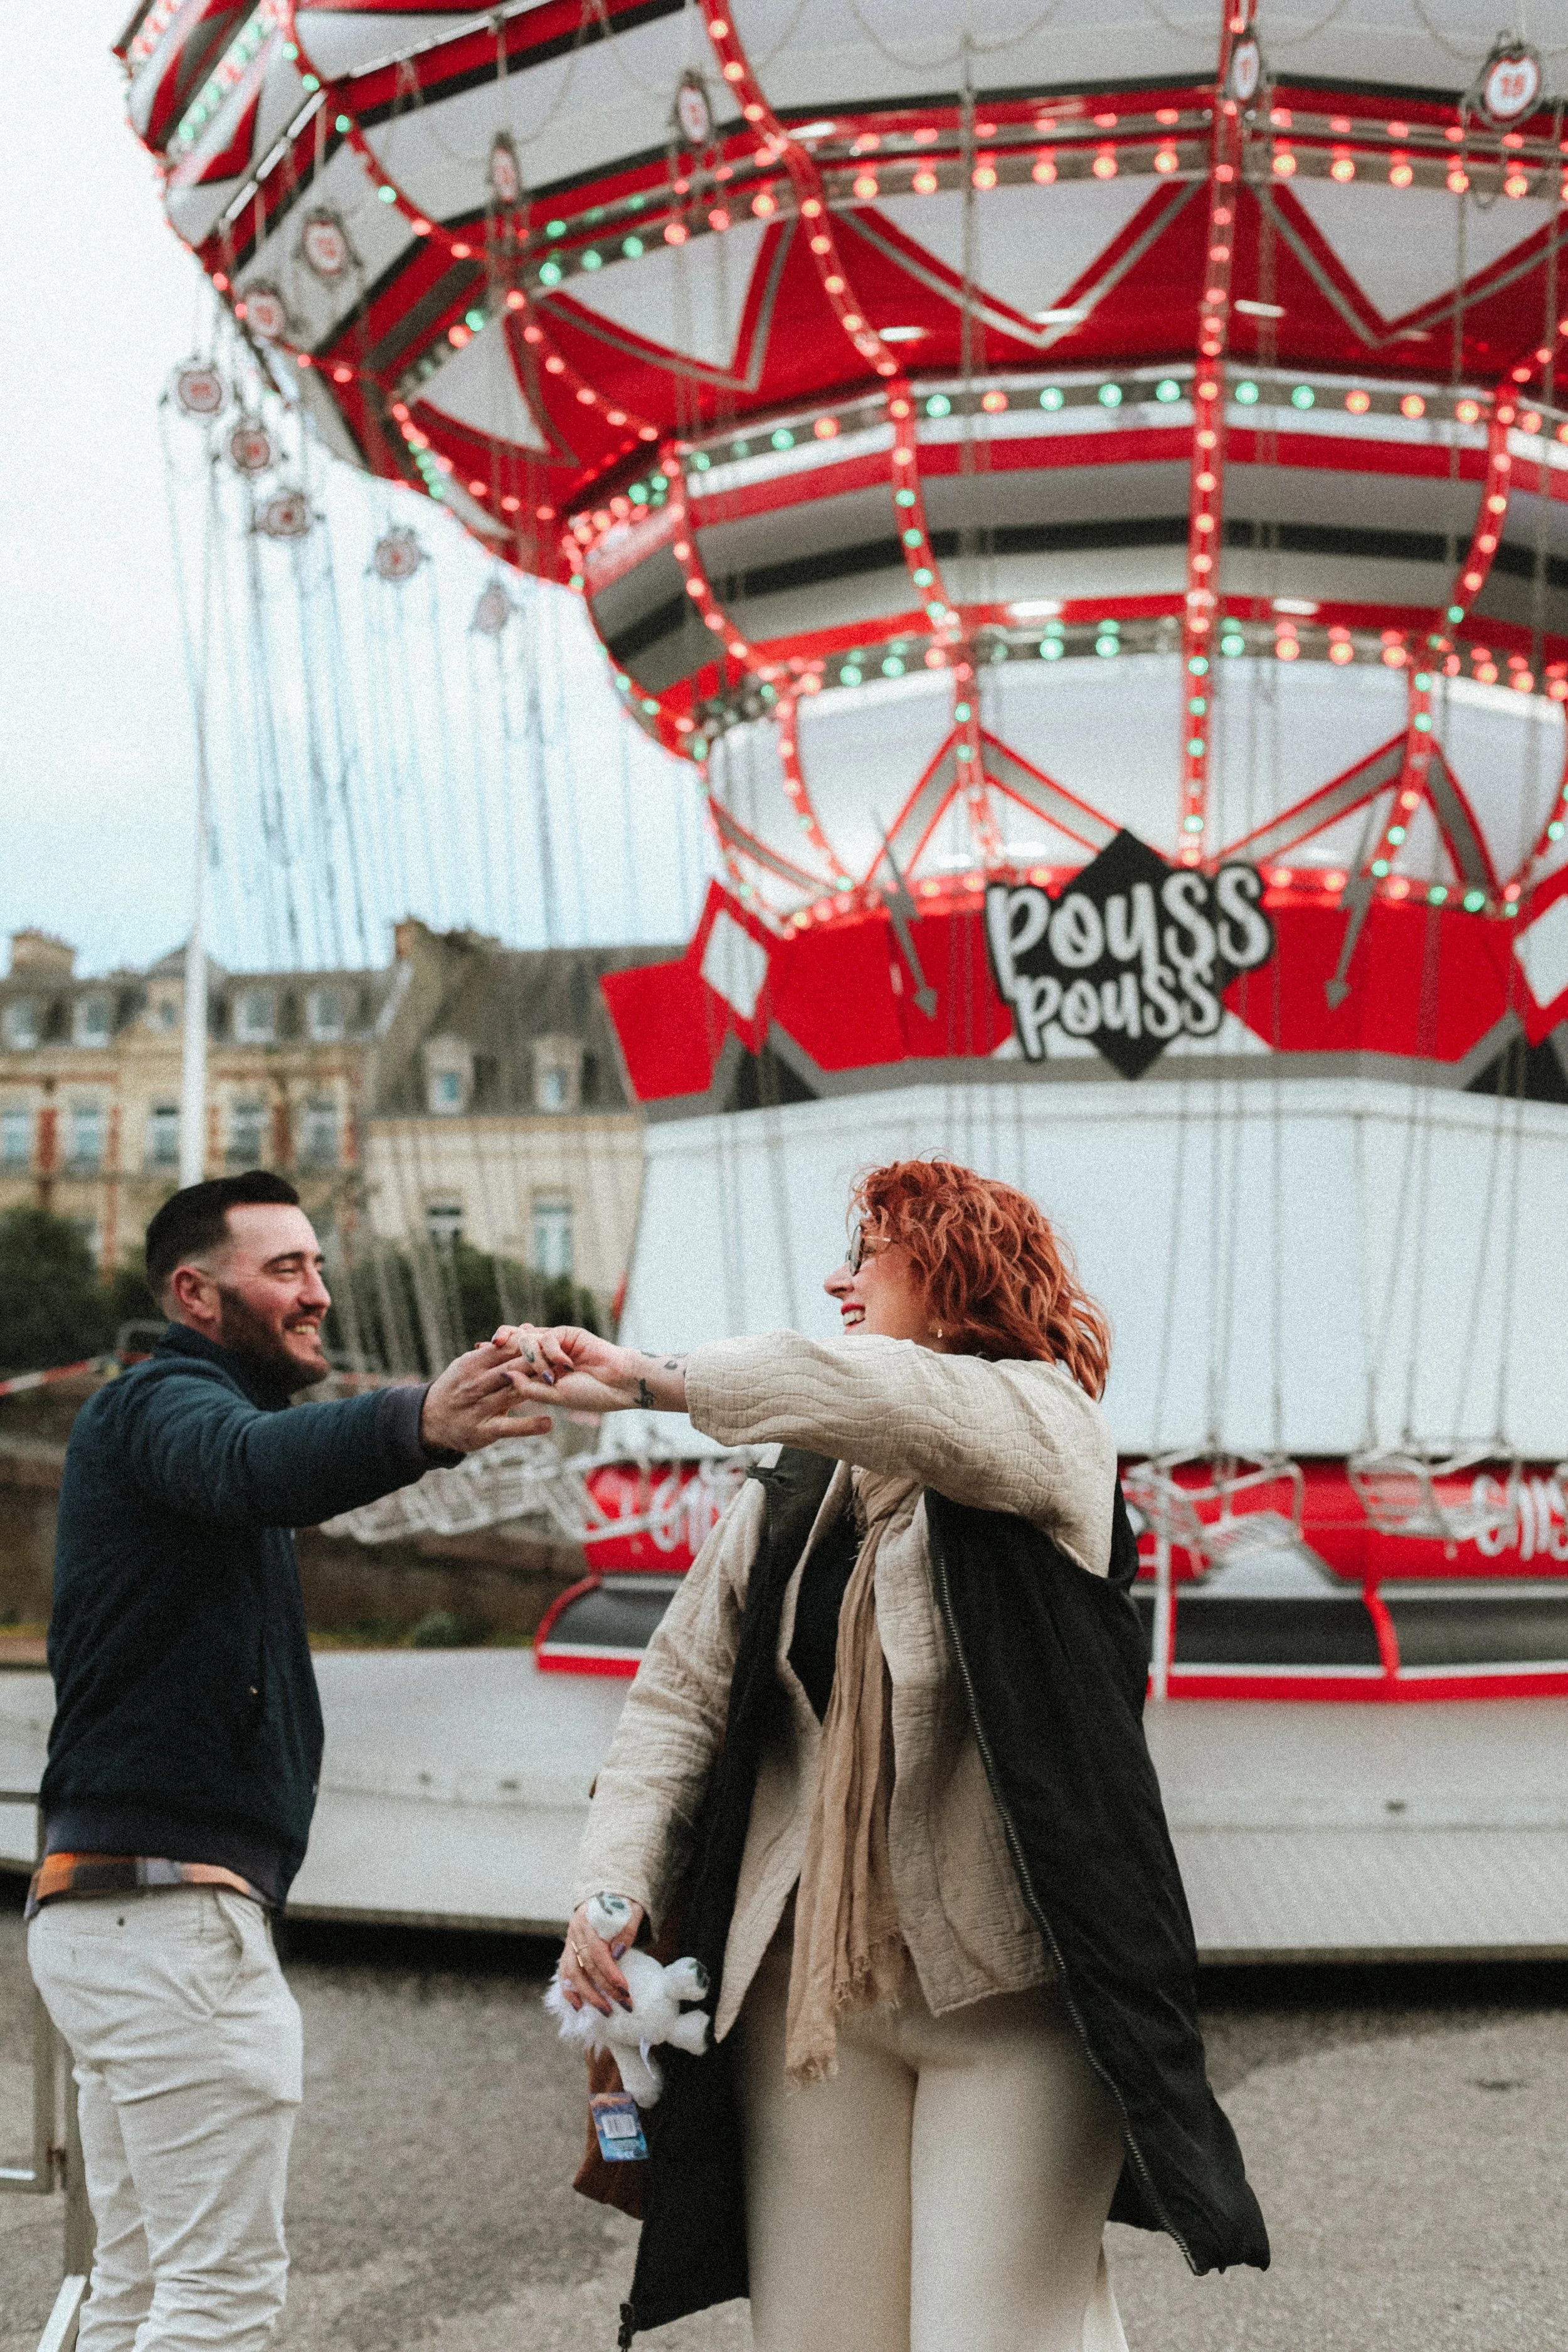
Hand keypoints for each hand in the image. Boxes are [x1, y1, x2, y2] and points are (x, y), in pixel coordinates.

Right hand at [420, 1342, 550, 1454]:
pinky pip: (509, 1426)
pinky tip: (548, 1422)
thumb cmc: (457, 1386)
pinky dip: (529, 1425)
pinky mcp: (484, 1430)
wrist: (431, 1420)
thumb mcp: (469, 1364)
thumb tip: (525, 1329)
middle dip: (538, 1363)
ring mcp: (480, 1407)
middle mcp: (476, 1384)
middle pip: (513, 1369)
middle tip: (563, 1359)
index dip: (529, 1345)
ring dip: (538, 1387)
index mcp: (472, 1364)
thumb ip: (495, 1351)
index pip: (505, 1349)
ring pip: (514, 1393)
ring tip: (560, 1383)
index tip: (550, 1342)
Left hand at [492, 1325, 687, 1417]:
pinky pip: (549, 1337)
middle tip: (487, 1345)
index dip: (493, 1355)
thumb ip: (527, 1387)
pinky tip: (565, 1364)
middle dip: (501, 1343)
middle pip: (515, 1342)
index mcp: (539, 1371)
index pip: (511, 1359)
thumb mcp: (551, 1396)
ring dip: (532, 1355)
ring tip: (545, 1371)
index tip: (474, 1352)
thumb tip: (502, 1373)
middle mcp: (545, 1355)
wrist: (618, 1386)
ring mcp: (556, 1343)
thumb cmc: (589, 1395)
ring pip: (529, 1339)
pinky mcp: (568, 1334)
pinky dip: (552, 1351)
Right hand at [558, 1896, 644, 2015]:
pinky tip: (579, 2006)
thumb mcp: (630, 1909)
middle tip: (624, 2004)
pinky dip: (569, 1991)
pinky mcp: (568, 1952)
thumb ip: (627, 1928)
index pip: (597, 1951)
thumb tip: (618, 1954)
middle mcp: (575, 1932)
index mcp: (589, 1919)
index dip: (610, 1972)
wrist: (604, 1895)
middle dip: (606, 1988)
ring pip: (572, 1973)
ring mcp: (569, 1942)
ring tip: (606, 2011)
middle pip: (587, 1966)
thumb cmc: (620, 1905)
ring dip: (589, 1995)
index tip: (625, 1989)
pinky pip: (563, 1974)